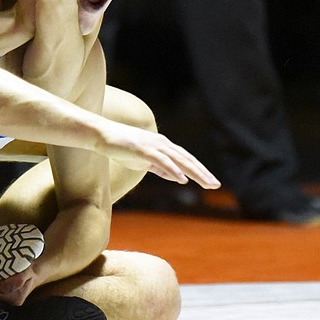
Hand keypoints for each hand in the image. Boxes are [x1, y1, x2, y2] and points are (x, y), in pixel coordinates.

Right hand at [94, 120, 220, 188]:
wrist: (103, 135)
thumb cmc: (122, 147)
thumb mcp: (144, 160)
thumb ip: (160, 168)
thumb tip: (176, 177)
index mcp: (164, 146)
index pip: (186, 159)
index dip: (200, 170)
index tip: (211, 181)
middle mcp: (162, 144)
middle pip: (187, 159)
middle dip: (202, 172)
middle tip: (216, 184)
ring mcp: (153, 146)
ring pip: (179, 160)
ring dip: (194, 172)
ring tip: (206, 183)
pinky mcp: (143, 150)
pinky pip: (161, 161)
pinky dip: (173, 170)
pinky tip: (182, 179)